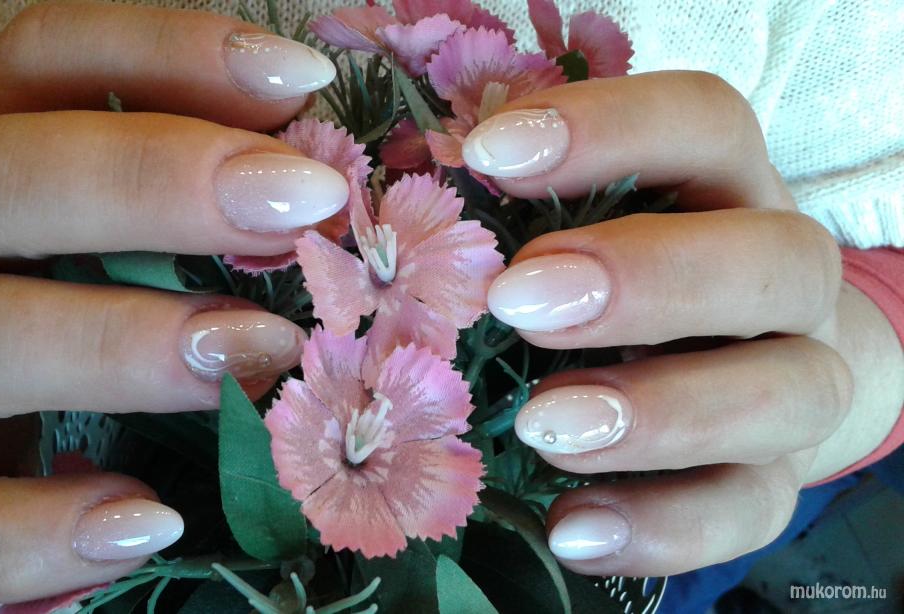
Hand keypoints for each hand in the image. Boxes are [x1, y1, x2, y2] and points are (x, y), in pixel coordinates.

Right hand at [0, 2, 342, 602]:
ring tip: (256, 358)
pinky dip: (29, 529)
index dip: (165, 52)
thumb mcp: (147, 255)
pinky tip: (147, 523)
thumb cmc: (93, 332)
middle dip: (149, 183)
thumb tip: (337, 197)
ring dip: (115, 343)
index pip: (43, 62)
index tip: (302, 80)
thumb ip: (214, 218)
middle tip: (300, 206)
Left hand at [471, 71, 903, 575]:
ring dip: (663, 413)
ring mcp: (796, 382)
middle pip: (776, 260)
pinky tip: (571, 529)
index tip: (489, 153)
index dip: (609, 127)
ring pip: (788, 393)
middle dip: (648, 280)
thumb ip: (520, 218)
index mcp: (730, 188)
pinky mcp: (776, 480)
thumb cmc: (629, 278)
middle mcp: (785, 280)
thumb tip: (409, 223)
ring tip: (543, 429)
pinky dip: (664, 528)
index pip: (705, 125)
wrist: (745, 366)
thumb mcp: (584, 230)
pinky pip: (751, 510)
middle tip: (517, 303)